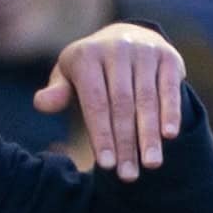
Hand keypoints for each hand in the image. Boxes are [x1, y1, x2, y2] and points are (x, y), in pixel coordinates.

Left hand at [34, 22, 184, 181]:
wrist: (125, 37)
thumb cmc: (90, 70)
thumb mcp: (68, 77)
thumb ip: (57, 92)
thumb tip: (42, 104)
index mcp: (86, 56)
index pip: (95, 103)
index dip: (101, 135)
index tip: (106, 166)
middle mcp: (116, 49)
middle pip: (122, 105)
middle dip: (126, 143)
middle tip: (128, 175)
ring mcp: (144, 51)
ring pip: (147, 100)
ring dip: (149, 135)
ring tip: (151, 164)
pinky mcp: (168, 56)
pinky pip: (170, 88)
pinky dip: (171, 112)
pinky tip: (170, 136)